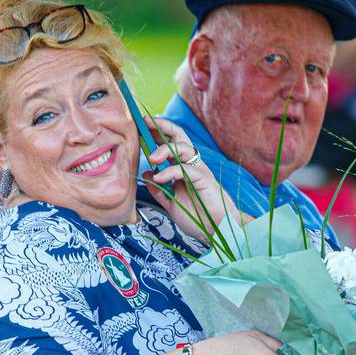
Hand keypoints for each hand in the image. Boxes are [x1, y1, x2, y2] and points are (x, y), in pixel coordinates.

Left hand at [142, 116, 240, 242]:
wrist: (216, 230)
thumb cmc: (197, 216)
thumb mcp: (170, 203)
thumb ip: (158, 189)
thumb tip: (146, 174)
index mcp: (182, 167)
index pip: (169, 143)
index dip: (156, 132)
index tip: (140, 126)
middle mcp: (191, 164)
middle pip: (178, 136)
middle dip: (162, 127)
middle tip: (145, 123)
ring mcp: (198, 170)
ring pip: (184, 148)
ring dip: (165, 149)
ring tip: (151, 158)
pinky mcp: (203, 180)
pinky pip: (186, 170)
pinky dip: (170, 172)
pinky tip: (159, 178)